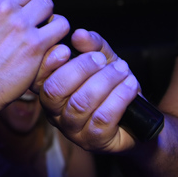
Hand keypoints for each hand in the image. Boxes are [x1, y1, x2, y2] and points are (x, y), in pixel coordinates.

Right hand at [0, 0, 69, 112]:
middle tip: (24, 18)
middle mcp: (2, 6)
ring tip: (35, 30)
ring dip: (45, 16)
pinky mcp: (37, 44)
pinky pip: (61, 25)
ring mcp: (21, 25)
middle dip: (30, 1)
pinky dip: (56, 32)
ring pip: (48, 4)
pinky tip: (46, 40)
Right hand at [39, 29, 141, 152]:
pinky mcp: (94, 141)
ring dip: (105, 81)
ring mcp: (73, 130)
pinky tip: (130, 86)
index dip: (48, 63)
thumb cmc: (113, 87)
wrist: (139, 118)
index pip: (37, 78)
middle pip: (55, 90)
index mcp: (51, 91)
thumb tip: (79, 35)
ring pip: (81, 103)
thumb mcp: (104, 61)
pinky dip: (119, 97)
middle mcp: (55, 113)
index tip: (66, 49)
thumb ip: (92, 46)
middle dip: (79, 69)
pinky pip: (102, 118)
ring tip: (122, 70)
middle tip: (101, 59)